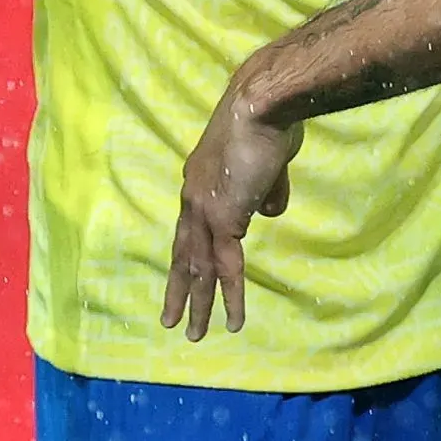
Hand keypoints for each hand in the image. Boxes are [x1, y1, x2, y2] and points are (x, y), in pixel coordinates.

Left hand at [161, 88, 303, 339]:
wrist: (262, 105)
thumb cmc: (269, 122)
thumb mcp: (268, 163)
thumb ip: (267, 191)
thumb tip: (270, 213)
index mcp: (198, 181)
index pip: (190, 228)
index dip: (189, 253)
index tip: (187, 274)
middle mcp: (193, 198)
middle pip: (183, 254)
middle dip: (178, 289)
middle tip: (169, 318)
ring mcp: (205, 211)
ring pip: (198, 269)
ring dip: (197, 305)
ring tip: (193, 335)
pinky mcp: (224, 220)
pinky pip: (227, 268)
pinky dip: (229, 298)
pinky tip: (232, 322)